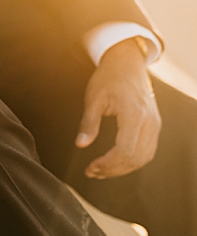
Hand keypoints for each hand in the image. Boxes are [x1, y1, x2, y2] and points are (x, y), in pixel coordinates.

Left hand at [78, 37, 160, 178]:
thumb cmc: (108, 78)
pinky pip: (147, 150)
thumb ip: (88, 124)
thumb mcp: (93, 99)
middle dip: (112, 170)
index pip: (125, 150)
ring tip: (100, 170)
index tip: (90, 169)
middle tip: (92, 172)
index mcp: (134, 114)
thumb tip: (81, 145)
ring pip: (143, 157)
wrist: (127, 63)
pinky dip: (132, 161)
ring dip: (122, 168)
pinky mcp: (154, 124)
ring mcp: (155, 123)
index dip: (107, 164)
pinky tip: (114, 163)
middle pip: (135, 158)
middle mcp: (149, 121)